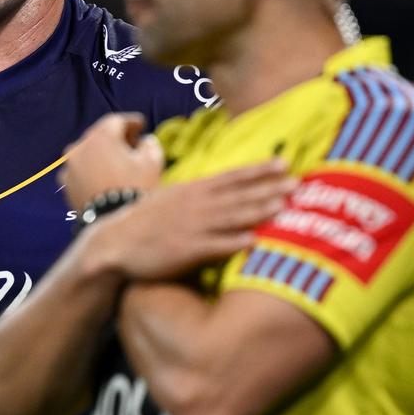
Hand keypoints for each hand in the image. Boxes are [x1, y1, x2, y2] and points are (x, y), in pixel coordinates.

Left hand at [60, 113, 163, 209]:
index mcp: (100, 137)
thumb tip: (144, 141)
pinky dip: (91, 168)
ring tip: (117, 161)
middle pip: (99, 135)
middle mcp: (79, 147)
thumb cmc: (136, 188)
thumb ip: (149, 145)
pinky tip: (103, 176)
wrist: (114, 226)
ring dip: (101, 153)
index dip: (131, 122)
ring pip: (87, 152)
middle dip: (115, 137)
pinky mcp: (65, 185)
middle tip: (131, 143)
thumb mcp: (152, 162)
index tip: (142, 125)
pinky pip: (80, 169)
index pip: (116, 121)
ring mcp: (69, 166)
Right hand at [88, 160, 295, 281]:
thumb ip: (198, 195)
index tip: (285, 163)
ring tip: (284, 206)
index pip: (233, 177)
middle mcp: (196, 205)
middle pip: (240, 195)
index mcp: (194, 190)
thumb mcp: (171, 199)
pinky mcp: (185, 251)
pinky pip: (214, 246)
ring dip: (259, 211)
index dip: (260, 170)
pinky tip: (253, 240)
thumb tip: (221, 191)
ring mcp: (192, 227)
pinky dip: (234, 242)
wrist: (113, 243)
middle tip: (299, 183)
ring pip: (232, 217)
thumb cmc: (144, 222)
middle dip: (270, 188)